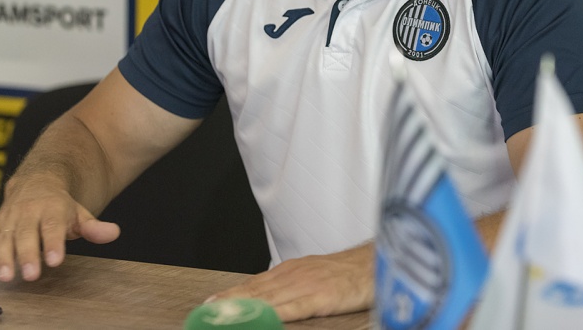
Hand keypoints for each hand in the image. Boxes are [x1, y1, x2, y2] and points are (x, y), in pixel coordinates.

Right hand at [0, 175, 119, 282]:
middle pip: (27, 234)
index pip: (53, 227)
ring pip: (6, 237)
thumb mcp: (79, 213)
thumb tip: (113, 233)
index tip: (55, 261)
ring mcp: (11, 217)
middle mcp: (29, 211)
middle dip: (28, 255)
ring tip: (6, 276)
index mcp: (52, 207)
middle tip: (31, 274)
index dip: (54, 244)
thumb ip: (94, 227)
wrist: (36, 181)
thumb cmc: (60, 205)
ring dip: (4, 257)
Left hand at [208, 245, 373, 321]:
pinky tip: (261, 319)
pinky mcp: (321, 298)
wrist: (375, 264)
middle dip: (229, 302)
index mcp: (290, 271)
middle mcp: (293, 275)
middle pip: (255, 291)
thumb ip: (291, 287)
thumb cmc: (347, 274)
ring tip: (222, 316)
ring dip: (243, 308)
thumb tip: (269, 299)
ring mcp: (306, 285)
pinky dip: (273, 314)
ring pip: (267, 299)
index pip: (253, 284)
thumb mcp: (313, 276)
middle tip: (206, 312)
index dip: (231, 295)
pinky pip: (293, 307)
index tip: (209, 304)